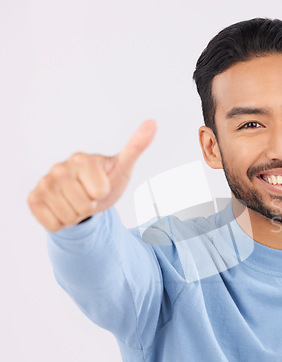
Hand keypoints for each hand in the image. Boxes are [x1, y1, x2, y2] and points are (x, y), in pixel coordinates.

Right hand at [27, 120, 156, 231]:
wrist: (86, 196)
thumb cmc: (107, 180)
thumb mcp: (123, 167)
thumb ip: (136, 147)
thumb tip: (153, 123)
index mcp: (80, 158)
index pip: (99, 192)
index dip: (103, 194)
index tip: (101, 186)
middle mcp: (58, 168)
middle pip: (83, 206)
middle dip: (90, 206)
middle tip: (89, 196)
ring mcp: (43, 183)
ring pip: (68, 217)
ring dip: (76, 215)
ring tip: (77, 202)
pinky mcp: (33, 199)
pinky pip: (52, 224)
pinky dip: (61, 222)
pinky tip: (63, 208)